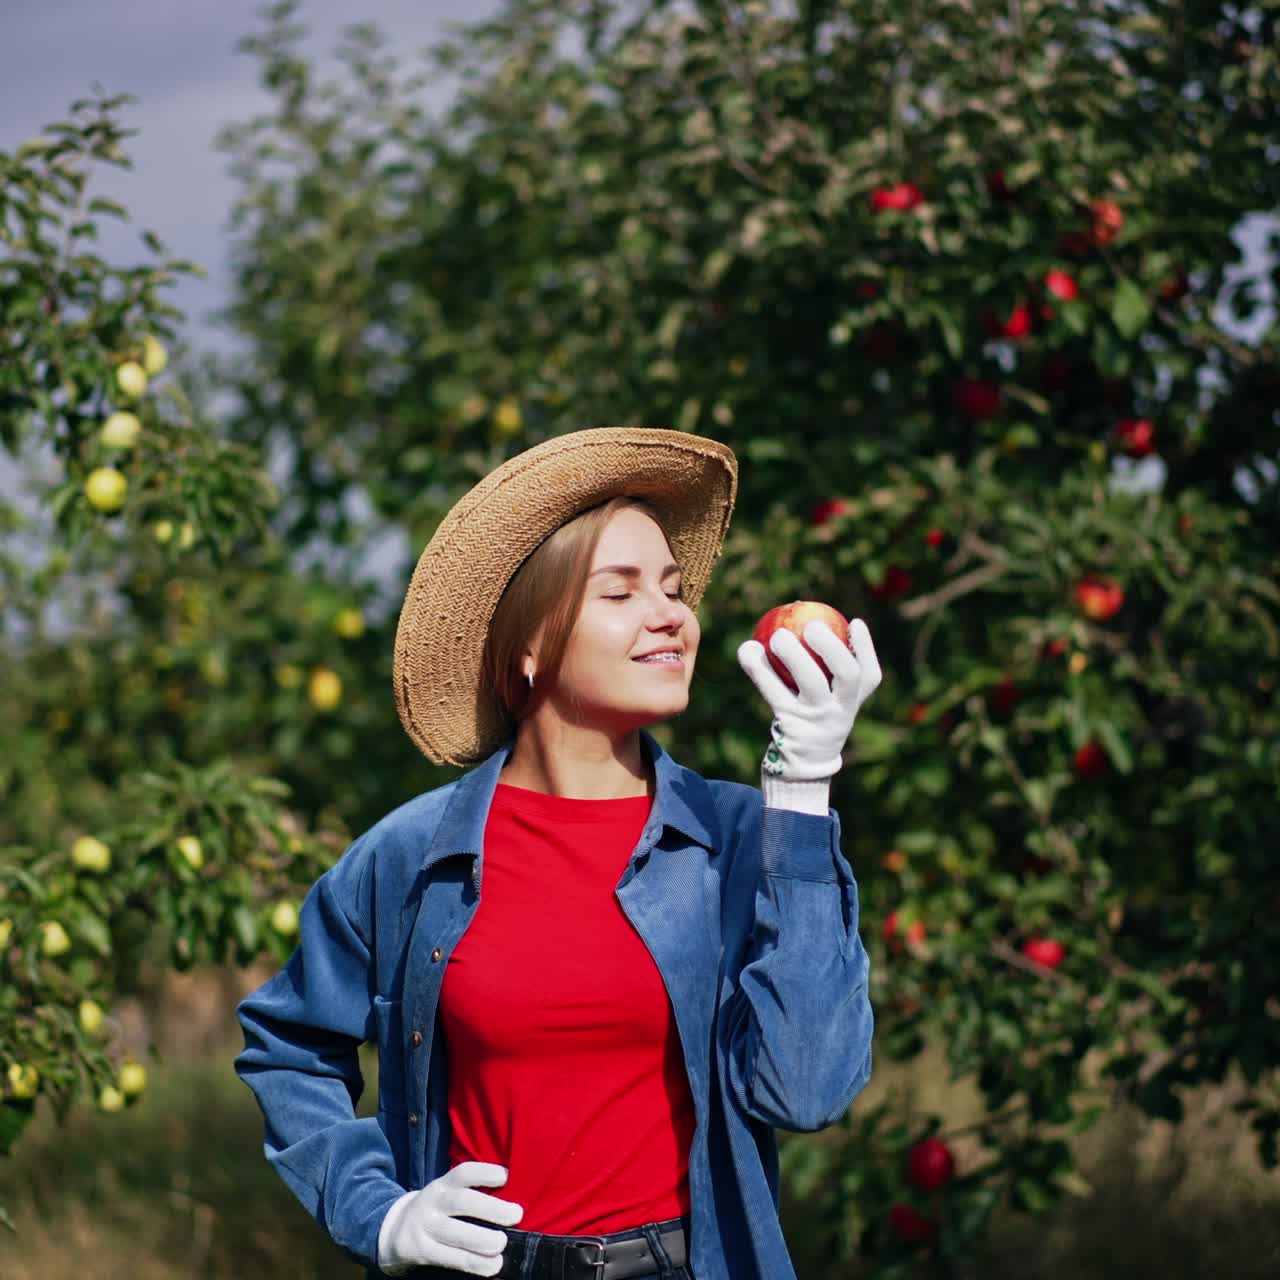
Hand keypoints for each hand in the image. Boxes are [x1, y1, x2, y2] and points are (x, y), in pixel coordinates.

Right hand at [377, 1161, 522, 1275]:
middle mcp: (433, 1202)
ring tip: (502, 1244)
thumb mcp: (446, 1196)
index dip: (484, 1172)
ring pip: (455, 1232)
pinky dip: (474, 1263)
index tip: (506, 1176)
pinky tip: (492, 1267)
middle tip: (516, 1215)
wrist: (393, 1232)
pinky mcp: (421, 1251)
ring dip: (482, 1240)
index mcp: (443, 1185)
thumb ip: (470, 1196)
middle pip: (461, 1201)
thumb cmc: (436, 1212)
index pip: (463, 1173)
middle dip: (491, 1208)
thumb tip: (510, 1204)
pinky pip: (450, 1258)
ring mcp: (425, 1227)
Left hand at [736, 618, 880, 812]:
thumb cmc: (814, 718)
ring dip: (794, 655)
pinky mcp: (788, 723)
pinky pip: (772, 691)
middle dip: (833, 647)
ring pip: (811, 683)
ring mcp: (815, 718)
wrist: (801, 765)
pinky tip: (746, 649)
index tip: (854, 622)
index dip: (865, 648)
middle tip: (812, 625)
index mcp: (853, 702)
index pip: (869, 675)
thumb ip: (829, 670)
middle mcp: (839, 711)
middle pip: (847, 675)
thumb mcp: (831, 701)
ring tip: (777, 636)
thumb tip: (811, 622)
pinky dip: (758, 669)